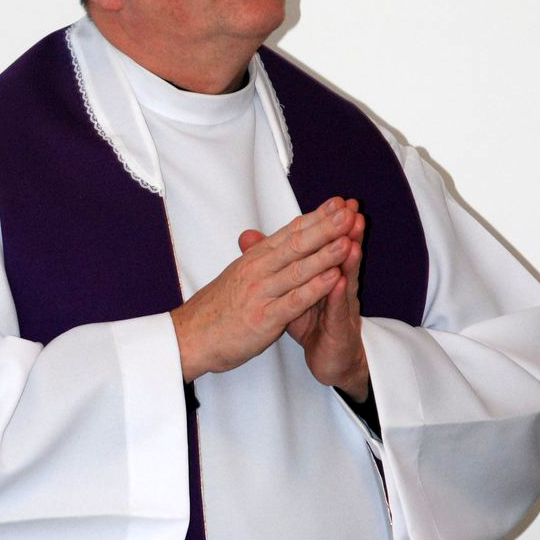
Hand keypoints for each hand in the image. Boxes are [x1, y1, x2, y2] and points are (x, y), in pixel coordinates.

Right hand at [170, 199, 355, 382]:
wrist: (190, 337)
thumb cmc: (216, 308)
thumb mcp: (238, 273)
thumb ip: (256, 254)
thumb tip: (262, 233)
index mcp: (255, 258)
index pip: (290, 231)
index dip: (316, 216)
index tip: (338, 203)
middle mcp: (258, 270)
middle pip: (297, 243)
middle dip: (326, 227)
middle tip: (349, 210)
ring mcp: (261, 293)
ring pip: (298, 269)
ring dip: (325, 253)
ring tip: (348, 238)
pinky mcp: (263, 318)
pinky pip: (293, 300)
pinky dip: (315, 288)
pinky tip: (333, 278)